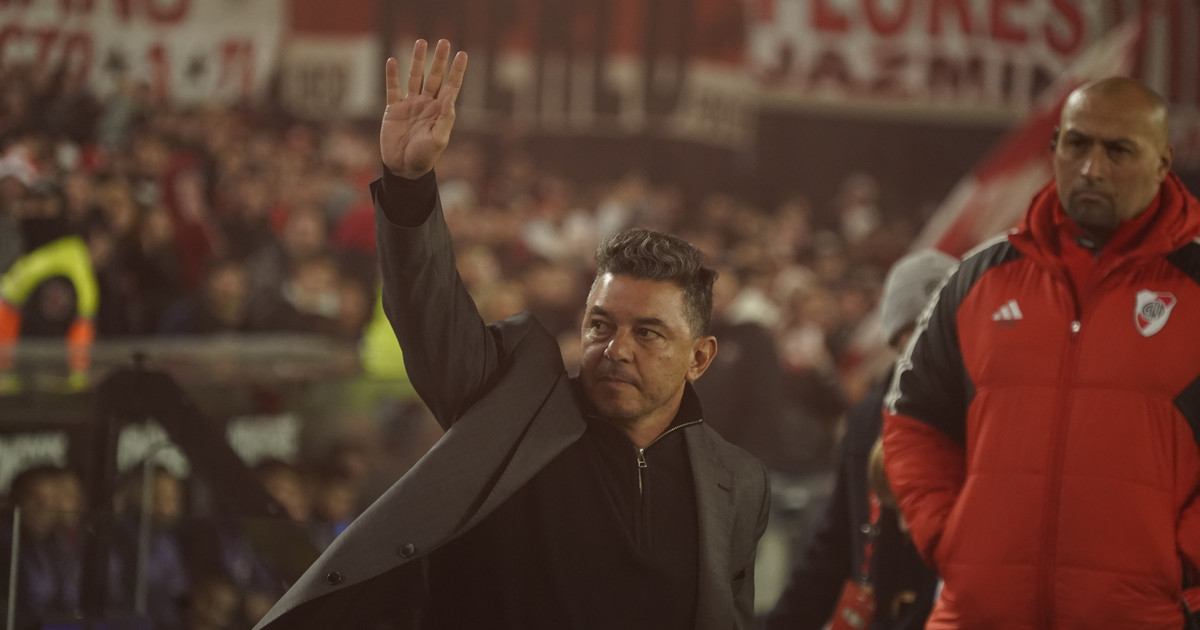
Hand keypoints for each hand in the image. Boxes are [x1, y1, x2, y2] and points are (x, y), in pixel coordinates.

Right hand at [381, 39, 467, 178]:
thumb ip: (446, 117)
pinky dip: (392, 75)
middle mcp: (426, 104)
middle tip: (444, 41)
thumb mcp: (439, 139)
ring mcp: (410, 105)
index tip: (463, 54)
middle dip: (439, 60)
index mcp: (440, 111)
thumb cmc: (425, 157)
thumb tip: (450, 95)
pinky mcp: (393, 110)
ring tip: (420, 42)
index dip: (457, 71)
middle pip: (434, 77)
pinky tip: (393, 61)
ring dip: (417, 60)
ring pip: (414, 78)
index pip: (451, 86)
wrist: (403, 168)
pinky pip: (393, 89)